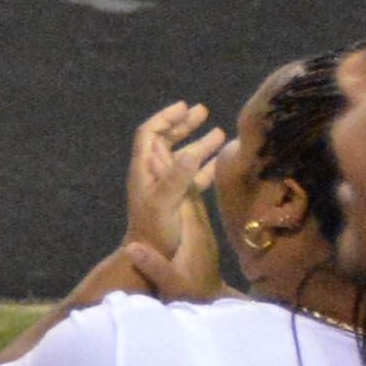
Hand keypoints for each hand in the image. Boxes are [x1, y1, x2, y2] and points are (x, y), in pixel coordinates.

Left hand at [122, 99, 227, 271]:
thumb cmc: (156, 232)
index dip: (165, 118)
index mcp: (145, 171)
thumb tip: (190, 151)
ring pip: (182, 158)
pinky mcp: (179, 201)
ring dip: (198, 143)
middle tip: (203, 111)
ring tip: (219, 132)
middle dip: (183, 125)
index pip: (150, 134)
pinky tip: (221, 161)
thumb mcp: (166, 203)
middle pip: (166, 141)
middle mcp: (154, 175)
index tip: (184, 106)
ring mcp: (167, 187)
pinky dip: (205, 165)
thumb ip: (176, 177)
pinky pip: (192, 176)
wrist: (153, 259)